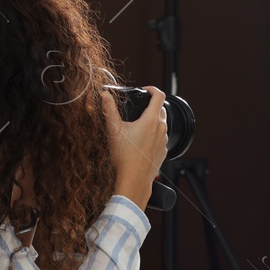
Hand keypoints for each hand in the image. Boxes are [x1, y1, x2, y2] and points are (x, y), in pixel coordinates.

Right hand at [107, 87, 167, 210]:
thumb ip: (109, 110)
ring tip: (138, 125)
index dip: (152, 89)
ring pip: (162, 124)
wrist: (134, 179)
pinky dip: (154, 134)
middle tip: (139, 108)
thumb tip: (105, 95)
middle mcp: (161, 129)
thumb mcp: (114, 130)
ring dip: (153, 120)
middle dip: (151, 105)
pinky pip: (161, 138)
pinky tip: (142, 141)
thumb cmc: (125, 156)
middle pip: (161, 109)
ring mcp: (164, 141)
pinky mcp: (163, 151)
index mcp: (151, 120)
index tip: (145, 90)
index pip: (159, 95)